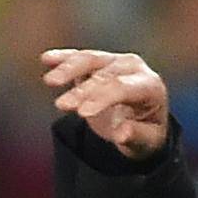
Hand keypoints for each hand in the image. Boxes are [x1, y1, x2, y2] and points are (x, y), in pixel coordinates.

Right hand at [40, 48, 170, 158]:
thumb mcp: (146, 141)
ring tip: (50, 80)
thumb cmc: (145, 131)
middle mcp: (134, 68)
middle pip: (105, 75)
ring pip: (91, 59)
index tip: (82, 112)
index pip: (123, 88)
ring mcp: (115, 61)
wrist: (143, 119)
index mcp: (150, 86)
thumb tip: (122, 133)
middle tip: (61, 105)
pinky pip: (80, 57)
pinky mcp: (99, 62)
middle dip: (82, 90)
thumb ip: (135, 136)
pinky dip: (63, 58)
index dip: (101, 98)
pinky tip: (46, 59)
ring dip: (69, 68)